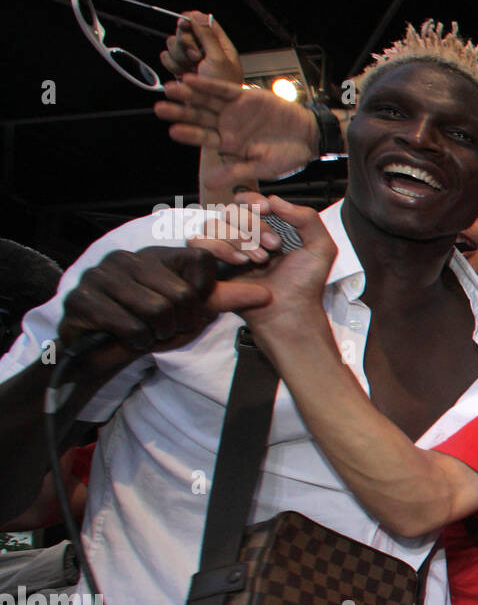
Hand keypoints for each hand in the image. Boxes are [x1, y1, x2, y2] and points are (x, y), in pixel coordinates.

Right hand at [56, 246, 256, 366]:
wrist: (100, 349)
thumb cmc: (149, 325)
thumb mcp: (191, 310)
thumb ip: (226, 298)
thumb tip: (267, 294)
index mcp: (157, 255)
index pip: (202, 260)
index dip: (206, 294)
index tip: (194, 310)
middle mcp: (128, 259)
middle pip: (182, 294)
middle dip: (180, 322)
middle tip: (166, 327)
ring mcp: (102, 276)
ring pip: (157, 310)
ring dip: (158, 332)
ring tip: (148, 331)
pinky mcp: (83, 299)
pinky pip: (130, 326)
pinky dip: (136, 340)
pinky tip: (128, 337)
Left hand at [154, 75, 318, 192]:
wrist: (309, 137)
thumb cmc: (287, 157)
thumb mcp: (260, 168)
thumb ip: (234, 173)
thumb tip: (208, 184)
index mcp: (229, 145)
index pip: (203, 138)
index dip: (189, 134)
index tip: (173, 131)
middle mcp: (228, 126)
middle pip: (199, 117)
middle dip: (181, 112)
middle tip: (161, 108)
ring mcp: (234, 110)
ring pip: (207, 101)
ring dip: (189, 95)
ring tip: (171, 89)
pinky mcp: (245, 96)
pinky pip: (223, 89)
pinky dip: (208, 84)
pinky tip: (191, 80)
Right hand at [160, 12, 242, 84]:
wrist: (208, 113)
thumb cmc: (222, 89)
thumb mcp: (218, 59)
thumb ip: (207, 35)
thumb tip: (197, 15)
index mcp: (220, 45)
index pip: (204, 21)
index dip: (193, 19)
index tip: (185, 23)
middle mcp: (205, 50)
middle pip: (185, 30)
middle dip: (186, 43)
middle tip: (196, 57)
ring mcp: (191, 60)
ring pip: (174, 44)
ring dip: (179, 56)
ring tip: (190, 69)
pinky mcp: (180, 70)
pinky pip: (167, 57)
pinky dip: (171, 65)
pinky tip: (181, 75)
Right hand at [192, 193, 336, 332]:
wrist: (291, 311)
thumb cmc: (305, 285)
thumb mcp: (321, 247)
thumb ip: (307, 218)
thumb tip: (275, 200)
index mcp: (268, 227)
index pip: (248, 200)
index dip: (253, 200)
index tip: (267, 209)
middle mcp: (245, 236)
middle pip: (230, 209)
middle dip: (253, 225)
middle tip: (273, 245)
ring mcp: (228, 249)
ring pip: (214, 223)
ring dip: (238, 238)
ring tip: (260, 259)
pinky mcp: (213, 265)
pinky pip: (199, 243)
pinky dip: (218, 247)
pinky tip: (239, 261)